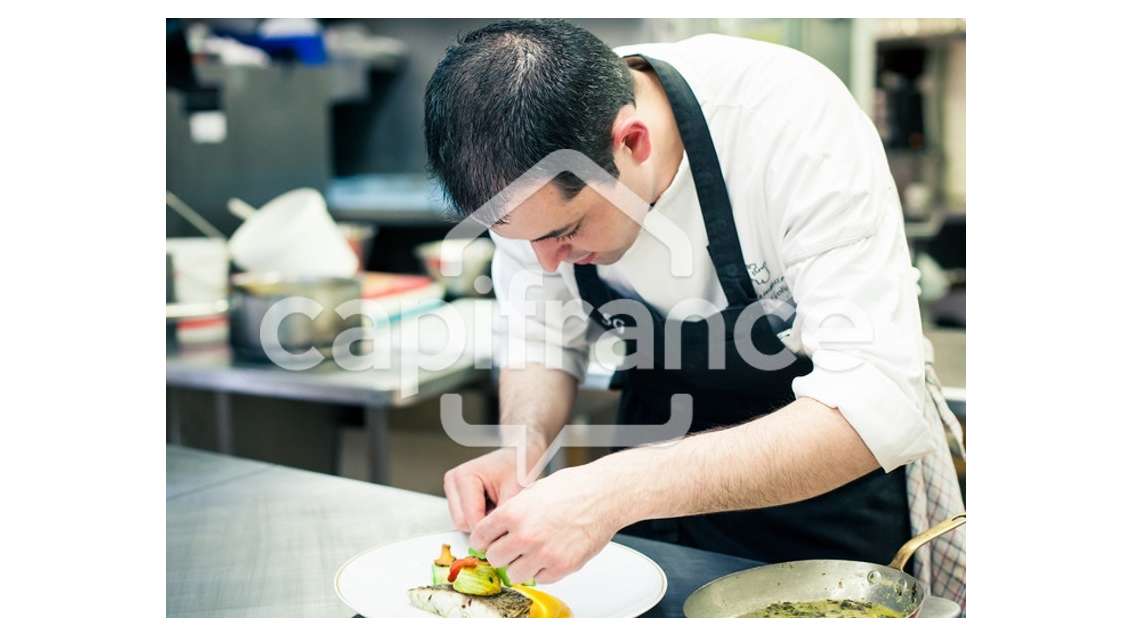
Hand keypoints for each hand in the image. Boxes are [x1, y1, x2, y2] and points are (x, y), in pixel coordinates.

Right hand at [443, 448, 525, 531]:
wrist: (521, 454)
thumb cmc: (519, 466)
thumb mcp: (515, 492)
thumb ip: (503, 516)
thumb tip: (497, 539)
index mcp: (464, 476)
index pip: (469, 518)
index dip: (488, 530)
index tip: (504, 534)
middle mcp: (453, 481)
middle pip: (461, 523)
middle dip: (484, 527)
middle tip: (504, 517)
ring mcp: (452, 489)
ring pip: (461, 523)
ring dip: (481, 522)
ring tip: (498, 507)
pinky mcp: (456, 496)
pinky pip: (464, 518)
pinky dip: (479, 518)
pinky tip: (492, 507)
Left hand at [468, 463, 623, 583]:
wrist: (604, 496)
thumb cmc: (574, 488)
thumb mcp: (533, 490)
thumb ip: (513, 510)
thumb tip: (498, 526)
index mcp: (513, 512)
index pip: (480, 536)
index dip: (483, 539)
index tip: (486, 541)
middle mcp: (525, 535)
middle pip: (494, 558)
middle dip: (500, 552)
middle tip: (509, 548)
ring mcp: (543, 553)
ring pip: (514, 574)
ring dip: (519, 565)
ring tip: (531, 553)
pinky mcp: (561, 567)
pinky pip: (539, 579)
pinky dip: (541, 570)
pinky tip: (548, 555)